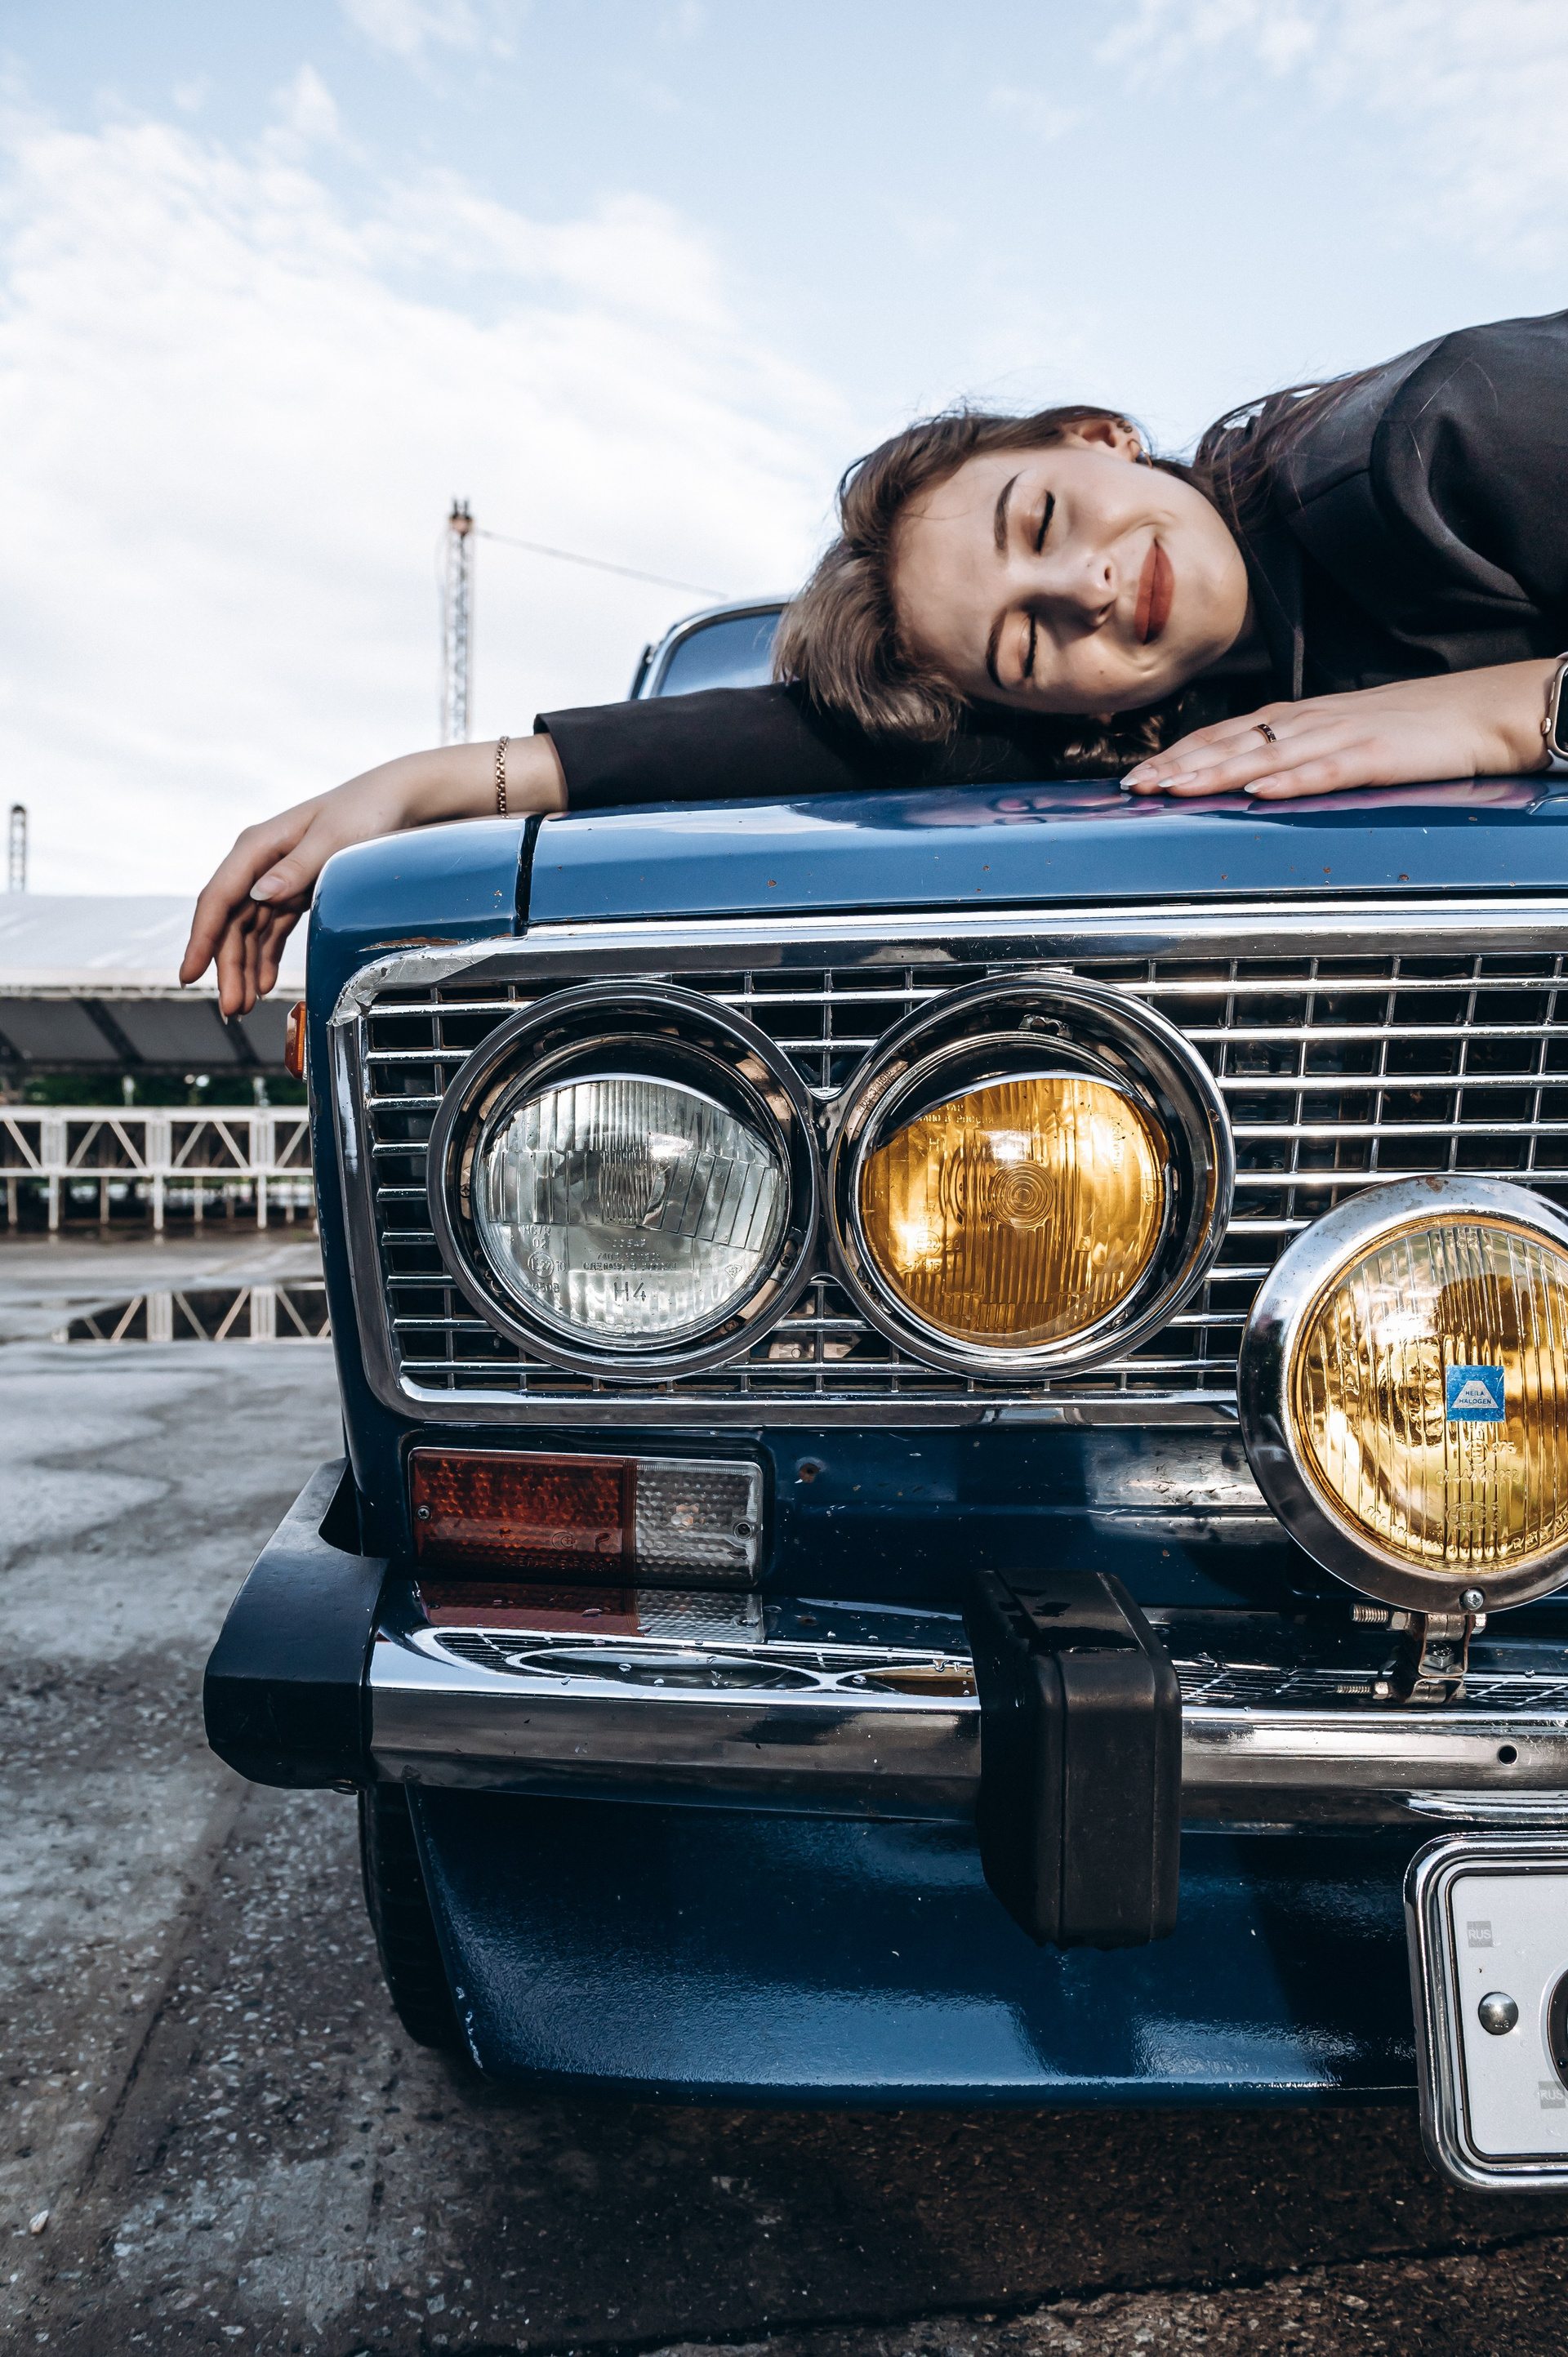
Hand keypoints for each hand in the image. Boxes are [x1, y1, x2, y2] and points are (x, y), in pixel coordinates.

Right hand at [180, 736, 566, 1015]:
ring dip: (244, 968)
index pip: (219, 898)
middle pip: (231, 922)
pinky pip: (270, 930)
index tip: (189, 974)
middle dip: (227, 967)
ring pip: (248, 931)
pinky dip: (265, 957)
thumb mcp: (335, 840)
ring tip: (245, 1005)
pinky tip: (265, 983)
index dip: (201, 939)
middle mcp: (261, 862)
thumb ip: (297, 868)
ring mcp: (276, 877)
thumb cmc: (366, 810)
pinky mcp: (296, 890)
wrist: (398, 800)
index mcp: (259, 846)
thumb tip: (260, 895)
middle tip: (232, 1008)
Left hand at [1121, 660, 1557, 800]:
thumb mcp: (1341, 736)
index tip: (1136, 776)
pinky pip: (1326, 769)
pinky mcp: (1376, 753)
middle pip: (1231, 742)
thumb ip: (1296, 754)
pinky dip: (1290, 781)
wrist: (1482, 709)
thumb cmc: (1413, 727)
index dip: (1178, 753)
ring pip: (1266, 755)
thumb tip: (1248, 779)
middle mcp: (1311, 721)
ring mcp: (1342, 734)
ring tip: (1172, 789)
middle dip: (1178, 765)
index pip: (1225, 733)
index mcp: (1300, 717)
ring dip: (1215, 773)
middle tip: (1132, 787)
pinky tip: (1259, 792)